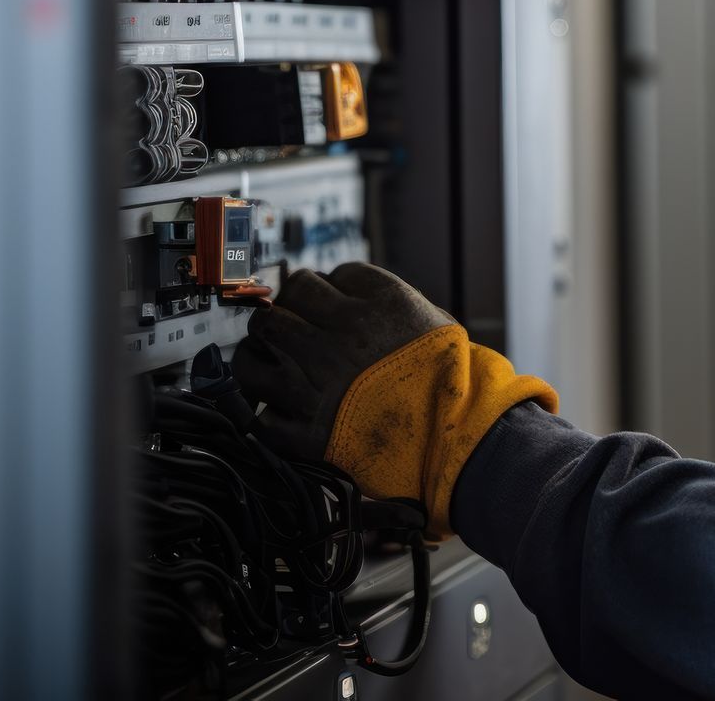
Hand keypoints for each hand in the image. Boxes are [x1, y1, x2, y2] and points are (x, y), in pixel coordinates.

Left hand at [233, 262, 556, 538]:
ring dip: (260, 351)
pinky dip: (267, 408)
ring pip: (255, 350)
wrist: (459, 438)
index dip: (319, 289)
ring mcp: (317, 383)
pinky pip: (260, 411)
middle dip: (283, 311)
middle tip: (291, 323)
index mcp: (376, 304)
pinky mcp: (307, 430)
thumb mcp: (430, 320)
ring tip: (271, 357)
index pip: (320, 277)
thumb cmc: (450, 381)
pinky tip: (280, 404)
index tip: (324, 302)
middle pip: (280, 305)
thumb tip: (344, 293)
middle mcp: (340, 336)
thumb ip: (382, 302)